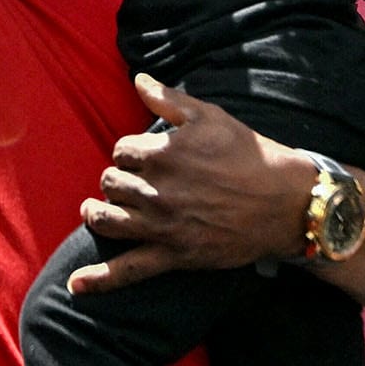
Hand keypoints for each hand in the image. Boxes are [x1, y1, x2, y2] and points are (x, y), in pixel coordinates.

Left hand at [66, 75, 317, 294]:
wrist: (289, 203)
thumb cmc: (250, 155)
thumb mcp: (210, 117)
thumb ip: (168, 98)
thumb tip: (138, 79)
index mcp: (161, 154)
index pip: (121, 151)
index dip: (131, 153)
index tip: (146, 158)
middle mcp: (156, 191)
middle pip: (111, 183)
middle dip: (119, 181)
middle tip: (134, 183)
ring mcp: (163, 226)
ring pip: (107, 220)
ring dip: (97, 214)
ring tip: (97, 211)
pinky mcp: (175, 255)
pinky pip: (130, 270)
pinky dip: (100, 280)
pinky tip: (75, 286)